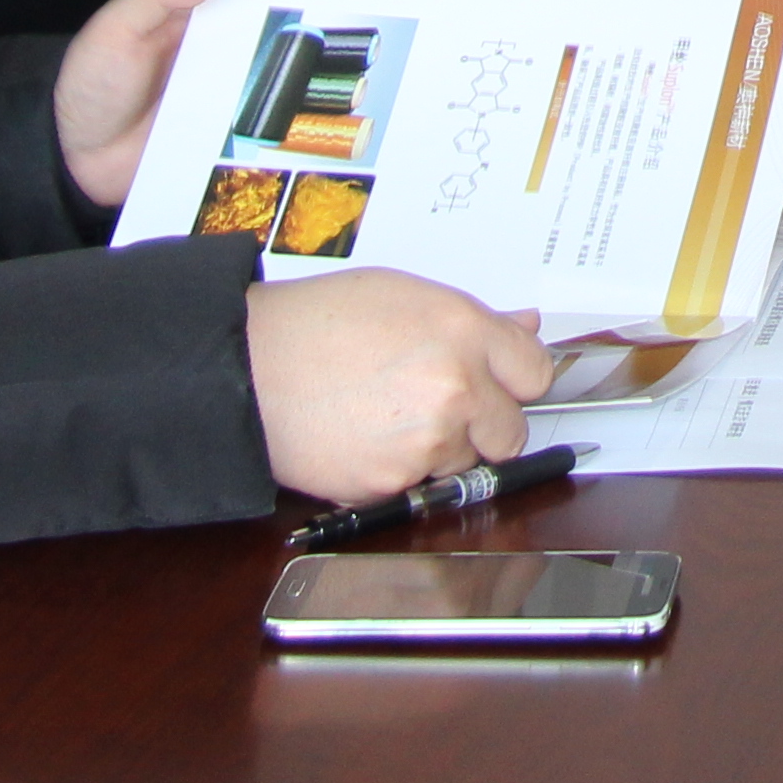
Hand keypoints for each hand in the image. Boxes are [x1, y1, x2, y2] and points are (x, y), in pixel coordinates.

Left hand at [56, 0, 400, 207]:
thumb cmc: (92, 89)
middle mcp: (245, 55)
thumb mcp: (111, 34)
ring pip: (314, 88)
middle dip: (371, 21)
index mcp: (221, 14)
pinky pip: (291, 142)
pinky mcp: (245, 150)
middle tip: (423, 17)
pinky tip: (361, 146)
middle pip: (318, 31)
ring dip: (359, 84)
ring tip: (409, 81)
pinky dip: (326, 143)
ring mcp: (249, 104)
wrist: (69, 167)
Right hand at [244, 268, 554, 504]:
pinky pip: (420, 486)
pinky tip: (364, 440)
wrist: (248, 369)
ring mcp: (429, 439)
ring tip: (383, 416)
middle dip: (482, 426)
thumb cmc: (315, 324)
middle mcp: (457, 385)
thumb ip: (472, 319)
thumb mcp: (402, 296)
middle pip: (511, 431)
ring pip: (463, 462)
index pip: (535, 371)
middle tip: (436, 407)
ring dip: (438, 451)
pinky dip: (398, 473)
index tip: (502, 386)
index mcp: (463, 329)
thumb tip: (524, 327)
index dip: (515, 382)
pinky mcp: (395, 482)